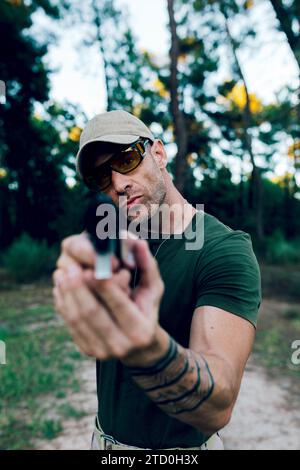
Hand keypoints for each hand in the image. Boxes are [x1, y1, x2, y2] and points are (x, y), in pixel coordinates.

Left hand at [53, 233, 164, 362]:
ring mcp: (102, 351)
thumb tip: (139, 243)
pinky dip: (63, 304)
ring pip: (77, 319)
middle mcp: (121, 345)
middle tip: (70, 268)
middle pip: (93, 313)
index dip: (104, 287)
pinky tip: (60, 287)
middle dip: (79, 289)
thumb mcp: (153, 289)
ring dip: (67, 294)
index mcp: (141, 330)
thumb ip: (148, 265)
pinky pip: (70, 324)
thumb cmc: (146, 309)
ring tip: (61, 273)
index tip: (91, 269)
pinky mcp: (87, 350)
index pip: (120, 305)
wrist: (138, 346)